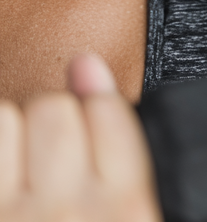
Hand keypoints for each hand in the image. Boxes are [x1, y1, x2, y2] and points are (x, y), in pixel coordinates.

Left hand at [0, 55, 158, 221]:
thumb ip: (118, 136)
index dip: (94, 112)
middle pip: (54, 107)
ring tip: (22, 169)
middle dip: (50, 120)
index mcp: (129, 205)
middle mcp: (74, 211)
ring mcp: (21, 218)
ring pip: (8, 117)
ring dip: (12, 133)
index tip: (86, 139)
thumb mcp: (133, 211)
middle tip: (49, 161)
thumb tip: (85, 62)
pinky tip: (6, 178)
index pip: (106, 107)